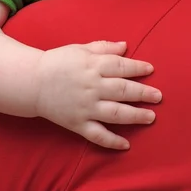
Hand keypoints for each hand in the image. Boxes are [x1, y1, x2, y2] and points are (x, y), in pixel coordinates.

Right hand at [34, 41, 160, 149]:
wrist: (32, 82)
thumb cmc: (59, 62)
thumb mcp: (81, 49)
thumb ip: (104, 47)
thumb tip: (125, 46)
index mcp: (92, 65)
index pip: (121, 66)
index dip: (138, 67)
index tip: (151, 69)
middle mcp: (91, 87)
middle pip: (123, 90)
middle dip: (143, 93)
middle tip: (158, 96)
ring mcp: (85, 107)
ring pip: (115, 113)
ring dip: (135, 116)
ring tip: (151, 117)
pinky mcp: (77, 124)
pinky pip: (97, 135)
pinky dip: (112, 141)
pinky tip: (126, 144)